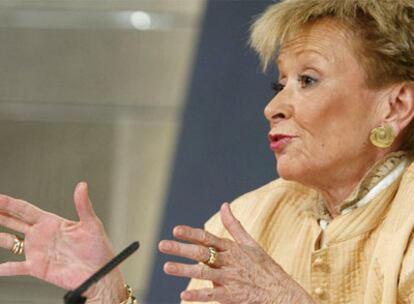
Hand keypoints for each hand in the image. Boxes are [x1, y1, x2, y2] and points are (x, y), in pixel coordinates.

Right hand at [0, 182, 125, 302]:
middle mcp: (42, 235)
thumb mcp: (92, 224)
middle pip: (14, 222)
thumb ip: (83, 205)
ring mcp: (38, 251)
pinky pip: (16, 268)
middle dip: (0, 215)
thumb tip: (82, 185)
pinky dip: (5, 268)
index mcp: (52, 222)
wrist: (100, 274)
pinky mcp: (38, 268)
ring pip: (10, 242)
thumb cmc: (99, 248)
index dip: (10, 204)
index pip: (25, 210)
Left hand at [159, 203, 313, 302]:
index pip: (208, 237)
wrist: (281, 292)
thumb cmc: (263, 266)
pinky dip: (198, 295)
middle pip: (201, 253)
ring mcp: (230, 278)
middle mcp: (229, 261)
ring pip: (204, 273)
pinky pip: (213, 295)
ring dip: (184, 270)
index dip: (191, 233)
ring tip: (166, 267)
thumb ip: (233, 225)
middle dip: (181, 248)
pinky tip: (184, 295)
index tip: (175, 230)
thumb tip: (224, 205)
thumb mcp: (250, 243)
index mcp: (231, 248)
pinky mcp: (233, 296)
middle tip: (162, 245)